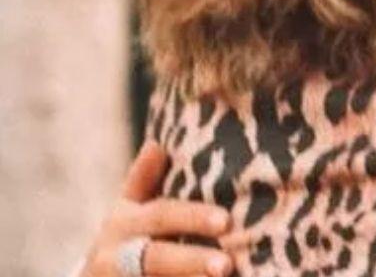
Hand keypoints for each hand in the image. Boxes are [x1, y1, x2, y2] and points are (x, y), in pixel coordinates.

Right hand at [81, 142, 231, 276]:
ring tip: (226, 275)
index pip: (161, 216)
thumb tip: (157, 144)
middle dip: (193, 261)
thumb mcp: (128, 209)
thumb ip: (143, 180)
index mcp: (124, 222)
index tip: (226, 221)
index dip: (193, 219)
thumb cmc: (126, 238)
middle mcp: (116, 255)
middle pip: (157, 259)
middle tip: (227, 265)